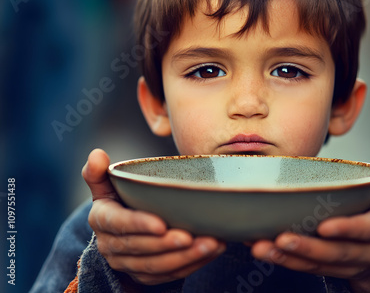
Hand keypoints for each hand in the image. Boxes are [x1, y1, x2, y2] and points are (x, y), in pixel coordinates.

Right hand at [83, 148, 225, 285]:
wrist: (119, 235)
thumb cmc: (118, 202)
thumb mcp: (106, 187)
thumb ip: (99, 172)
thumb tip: (96, 154)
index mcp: (103, 221)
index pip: (119, 224)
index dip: (139, 225)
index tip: (162, 224)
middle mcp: (112, 247)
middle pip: (142, 249)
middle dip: (168, 244)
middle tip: (193, 236)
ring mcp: (129, 264)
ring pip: (158, 266)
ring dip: (186, 257)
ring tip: (211, 244)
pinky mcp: (147, 276)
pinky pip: (171, 274)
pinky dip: (194, 264)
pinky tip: (212, 251)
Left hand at [251, 159, 369, 292]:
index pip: (364, 230)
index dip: (346, 229)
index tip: (324, 226)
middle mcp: (361, 252)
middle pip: (334, 253)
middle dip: (307, 247)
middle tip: (282, 238)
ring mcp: (341, 264)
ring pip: (313, 264)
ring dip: (286, 257)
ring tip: (261, 248)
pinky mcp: (323, 268)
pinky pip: (302, 267)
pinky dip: (281, 260)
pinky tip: (260, 250)